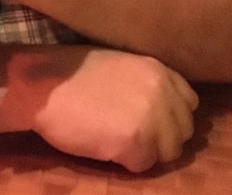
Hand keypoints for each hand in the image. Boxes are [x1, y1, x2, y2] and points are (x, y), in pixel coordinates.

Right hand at [5, 47, 198, 171]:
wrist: (41, 85)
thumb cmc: (70, 73)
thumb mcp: (119, 65)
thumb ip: (145, 82)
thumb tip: (160, 105)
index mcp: (159, 71)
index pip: (189, 103)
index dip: (170, 116)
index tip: (150, 120)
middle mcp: (163, 93)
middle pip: (183, 132)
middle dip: (161, 138)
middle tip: (131, 136)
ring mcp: (152, 119)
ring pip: (168, 153)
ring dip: (146, 152)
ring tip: (118, 142)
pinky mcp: (135, 143)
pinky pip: (143, 166)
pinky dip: (126, 163)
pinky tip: (105, 147)